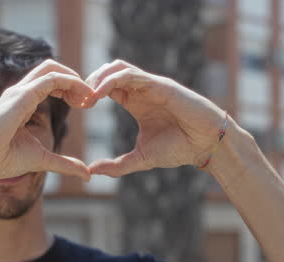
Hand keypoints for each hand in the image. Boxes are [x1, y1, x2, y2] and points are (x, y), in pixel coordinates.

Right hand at [0, 59, 92, 181]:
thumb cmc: (2, 161)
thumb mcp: (42, 159)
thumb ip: (64, 163)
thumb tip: (86, 174)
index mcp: (23, 102)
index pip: (50, 82)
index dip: (71, 89)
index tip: (85, 105)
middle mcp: (20, 92)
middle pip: (51, 68)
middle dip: (75, 79)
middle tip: (90, 98)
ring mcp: (19, 91)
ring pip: (52, 68)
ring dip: (75, 79)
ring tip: (89, 98)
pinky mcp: (21, 95)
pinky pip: (51, 79)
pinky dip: (71, 83)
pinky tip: (81, 99)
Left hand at [83, 60, 226, 175]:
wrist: (206, 146)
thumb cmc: (179, 148)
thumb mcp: (140, 158)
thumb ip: (116, 166)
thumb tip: (91, 171)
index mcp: (135, 101)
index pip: (106, 87)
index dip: (89, 93)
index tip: (77, 107)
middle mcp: (142, 89)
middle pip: (108, 71)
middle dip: (89, 82)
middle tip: (77, 100)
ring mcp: (151, 84)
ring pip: (117, 68)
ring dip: (98, 78)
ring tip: (87, 96)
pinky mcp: (160, 85)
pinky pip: (131, 75)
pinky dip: (111, 80)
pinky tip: (99, 94)